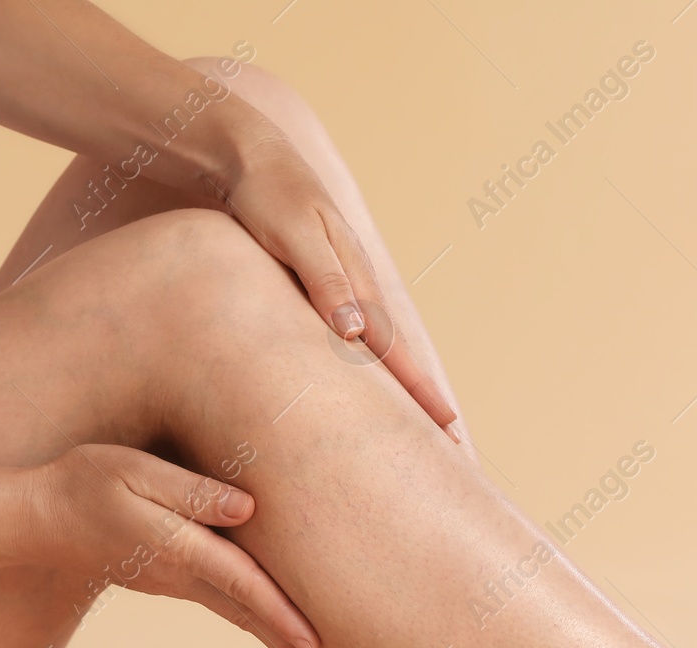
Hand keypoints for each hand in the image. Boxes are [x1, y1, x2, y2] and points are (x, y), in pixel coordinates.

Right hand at [21, 444, 331, 647]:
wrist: (37, 520)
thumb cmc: (85, 483)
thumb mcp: (133, 471)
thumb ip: (190, 490)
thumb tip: (249, 507)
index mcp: (178, 548)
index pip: (241, 584)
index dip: (280, 612)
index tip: (314, 643)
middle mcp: (182, 575)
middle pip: (247, 614)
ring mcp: (177, 583)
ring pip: (238, 614)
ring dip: (277, 642)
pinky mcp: (174, 579)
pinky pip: (225, 604)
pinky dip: (256, 621)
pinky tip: (277, 630)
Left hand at [212, 119, 460, 440]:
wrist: (247, 153)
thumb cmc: (267, 194)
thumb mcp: (294, 236)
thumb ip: (325, 282)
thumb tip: (355, 334)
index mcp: (355, 282)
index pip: (393, 350)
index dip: (418, 392)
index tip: (445, 427)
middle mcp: (354, 289)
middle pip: (394, 356)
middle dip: (420, 399)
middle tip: (449, 443)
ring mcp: (337, 288)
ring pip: (374, 348)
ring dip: (396, 385)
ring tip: (416, 421)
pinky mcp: (316, 285)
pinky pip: (347, 334)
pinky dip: (363, 362)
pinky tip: (363, 378)